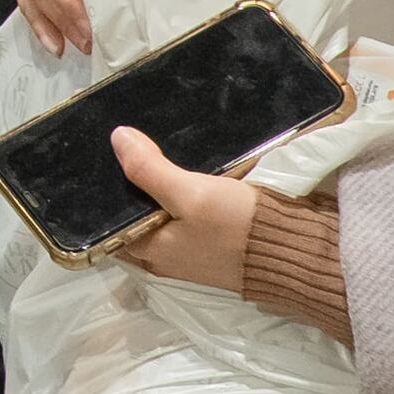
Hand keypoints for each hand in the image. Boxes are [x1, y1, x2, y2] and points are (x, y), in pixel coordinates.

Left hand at [104, 127, 260, 294]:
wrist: (299, 252)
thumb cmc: (238, 228)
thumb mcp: (191, 196)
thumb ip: (150, 171)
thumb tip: (117, 138)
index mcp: (151, 253)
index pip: (109, 226)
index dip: (101, 196)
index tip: (94, 161)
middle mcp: (166, 256)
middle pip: (135, 218)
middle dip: (129, 187)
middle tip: (121, 145)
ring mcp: (193, 249)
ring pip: (161, 214)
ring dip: (155, 187)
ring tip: (144, 146)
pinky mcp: (217, 240)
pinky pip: (186, 214)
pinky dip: (180, 192)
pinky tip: (180, 165)